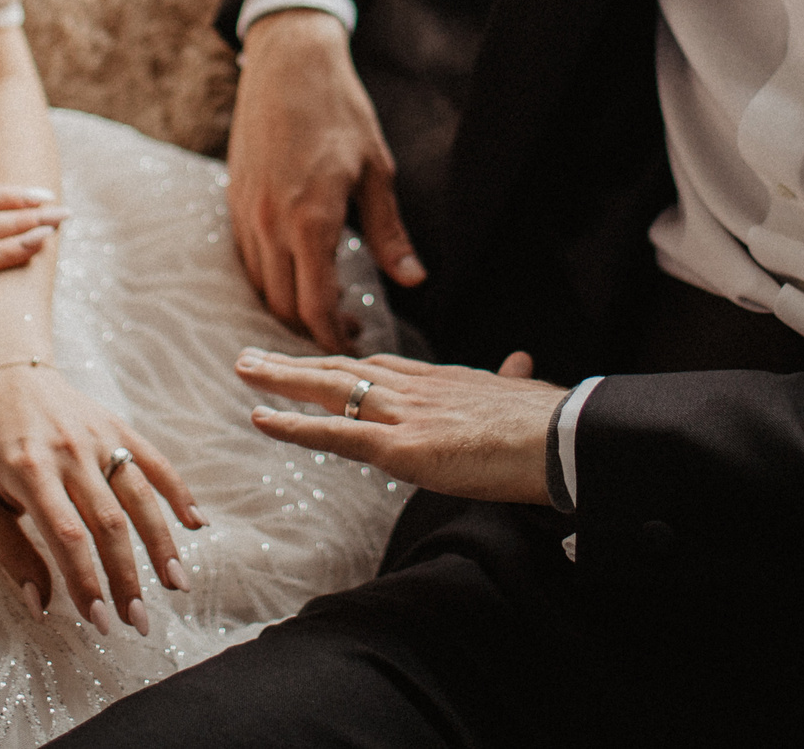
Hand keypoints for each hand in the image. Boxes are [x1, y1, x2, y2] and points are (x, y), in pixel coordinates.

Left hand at [0, 367, 204, 634]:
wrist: (5, 372)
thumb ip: (8, 551)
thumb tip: (41, 605)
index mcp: (29, 471)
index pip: (67, 536)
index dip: (86, 581)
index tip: (100, 622)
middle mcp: (69, 452)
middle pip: (109, 523)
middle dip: (127, 578)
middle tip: (138, 621)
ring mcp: (99, 437)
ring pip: (140, 495)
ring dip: (161, 544)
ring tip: (177, 586)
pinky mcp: (118, 426)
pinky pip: (155, 460)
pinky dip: (180, 492)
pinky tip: (197, 524)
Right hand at [227, 9, 420, 349]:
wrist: (288, 63)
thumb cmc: (339, 111)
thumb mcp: (377, 171)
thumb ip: (390, 232)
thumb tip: (414, 280)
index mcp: (311, 220)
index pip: (315, 305)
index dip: (334, 336)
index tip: (357, 346)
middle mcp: (270, 224)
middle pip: (282, 305)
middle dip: (312, 329)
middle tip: (348, 332)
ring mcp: (245, 213)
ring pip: (260, 285)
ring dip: (289, 306)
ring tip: (326, 306)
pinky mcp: (234, 200)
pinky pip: (247, 258)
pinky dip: (270, 277)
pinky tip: (298, 272)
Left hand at [235, 347, 565, 503]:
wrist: (561, 437)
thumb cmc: (549, 421)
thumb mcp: (523, 391)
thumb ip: (510, 378)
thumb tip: (519, 362)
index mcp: (442, 379)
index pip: (378, 368)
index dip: (340, 364)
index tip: (312, 359)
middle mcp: (415, 388)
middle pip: (342, 367)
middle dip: (294, 362)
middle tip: (251, 356)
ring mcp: (404, 414)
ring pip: (329, 389)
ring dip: (280, 380)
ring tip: (242, 371)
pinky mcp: (402, 447)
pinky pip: (335, 433)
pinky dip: (293, 425)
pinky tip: (260, 418)